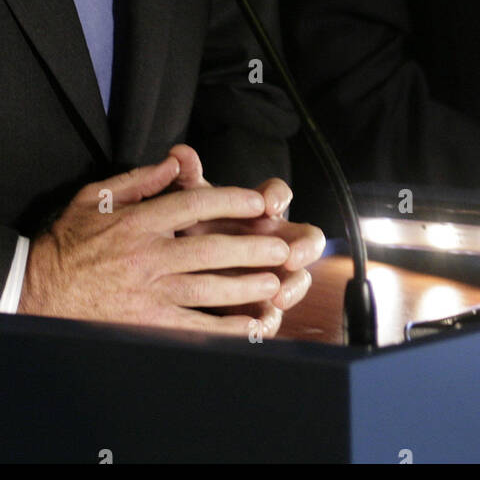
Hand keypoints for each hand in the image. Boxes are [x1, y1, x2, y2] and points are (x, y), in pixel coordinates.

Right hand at [18, 151, 296, 335]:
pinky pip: (194, 326)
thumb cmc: (67, 242)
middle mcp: (147, 255)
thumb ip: (138, 179)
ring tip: (276, 284)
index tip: (258, 203)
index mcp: (138, 221)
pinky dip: (225, 329)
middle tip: (283, 246)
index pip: (195, 204)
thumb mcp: (95, 197)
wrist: (35, 290)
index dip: (232, 201)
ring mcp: (148, 292)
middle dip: (252, 247)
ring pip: (209, 288)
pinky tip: (250, 328)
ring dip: (247, 286)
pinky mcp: (146, 323)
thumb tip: (175, 162)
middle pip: (211, 248)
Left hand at [167, 144, 325, 316]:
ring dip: (293, 286)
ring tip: (279, 295)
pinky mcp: (259, 305)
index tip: (269, 204)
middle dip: (303, 247)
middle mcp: (271, 240)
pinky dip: (269, 320)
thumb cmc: (187, 227)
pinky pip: (273, 314)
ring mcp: (271, 273)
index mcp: (256, 210)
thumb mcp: (183, 204)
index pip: (277, 194)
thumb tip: (179, 154)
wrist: (174, 268)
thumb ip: (185, 180)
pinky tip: (260, 326)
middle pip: (305, 238)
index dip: (278, 197)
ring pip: (297, 278)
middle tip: (291, 255)